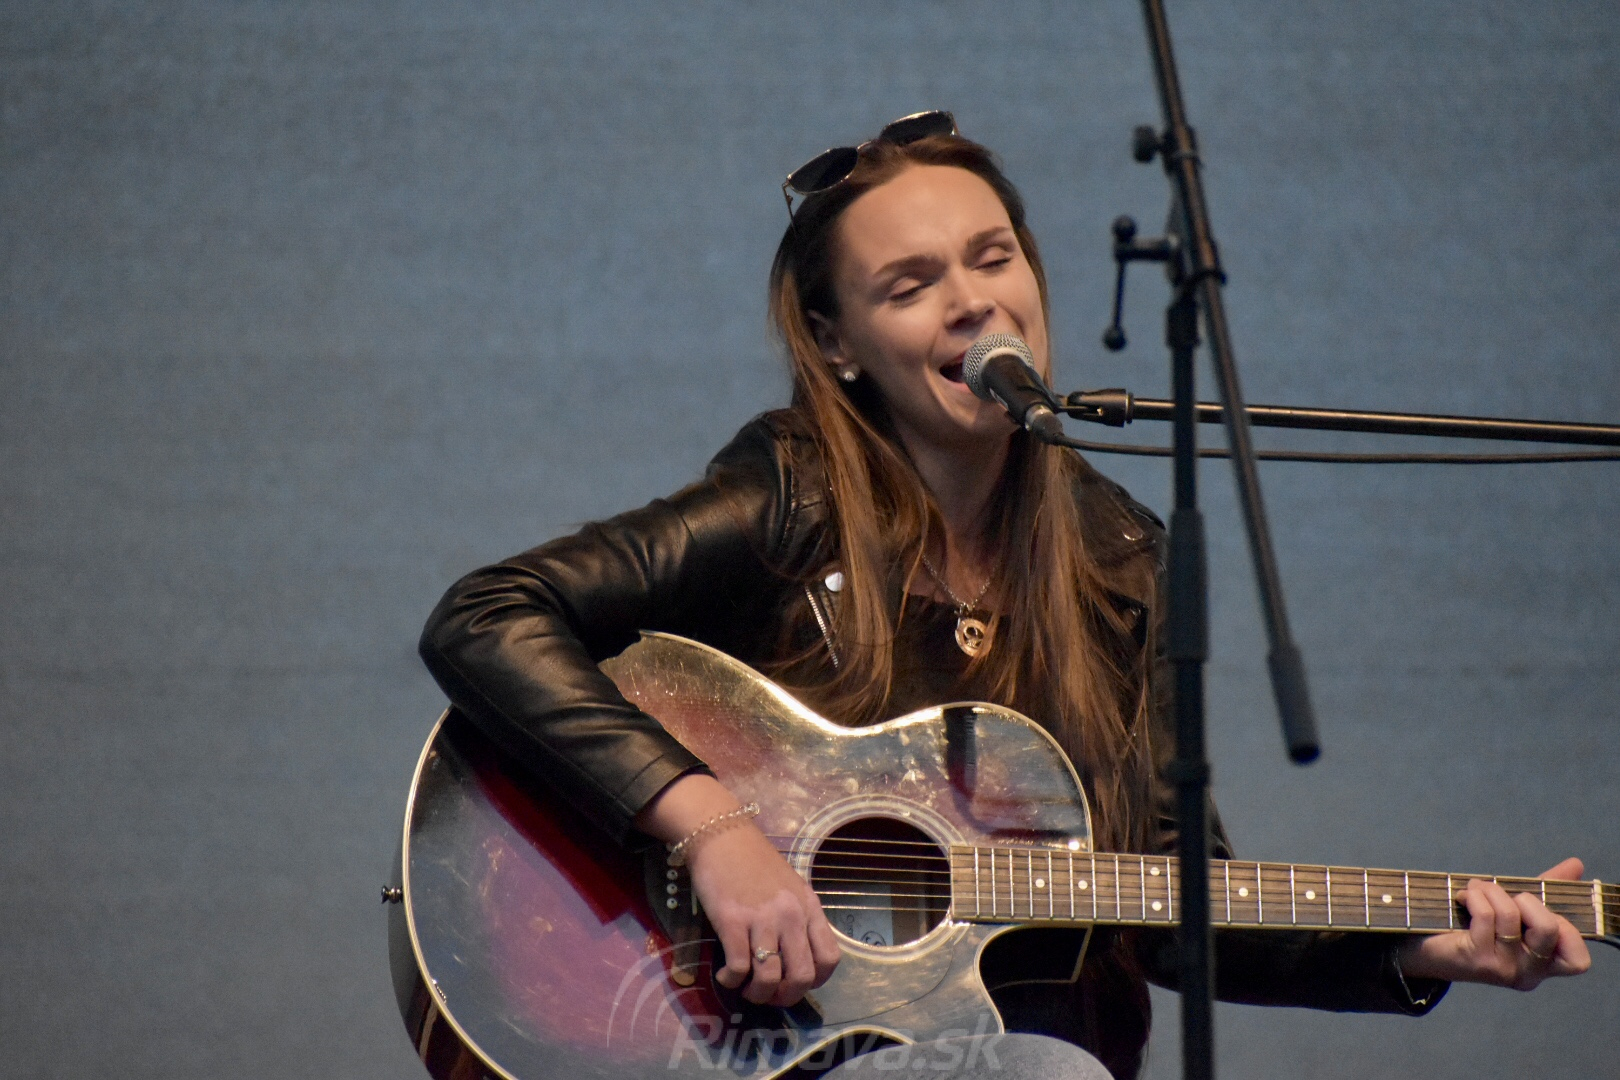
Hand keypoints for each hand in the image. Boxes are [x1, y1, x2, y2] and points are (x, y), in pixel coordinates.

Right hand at [635, 773, 839, 1006]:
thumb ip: (798, 918)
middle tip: (769, 995)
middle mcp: (791, 915)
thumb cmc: (754, 861)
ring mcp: (762, 919)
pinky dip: (731, 980)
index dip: (815, 981)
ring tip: (745, 988)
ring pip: (769, 978)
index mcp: (810, 907)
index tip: (795, 983)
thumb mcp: (789, 887)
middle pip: (802, 977)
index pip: (830, 959)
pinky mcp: (732, 921)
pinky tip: (725, 974)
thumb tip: (793, 958)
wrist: (721, 835)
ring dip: (757, 994)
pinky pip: (738, 968)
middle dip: (785, 996)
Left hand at [1397, 857, 1592, 989]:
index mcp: (1545, 965)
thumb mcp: (1516, 908)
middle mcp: (1529, 973)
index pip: (1577, 961)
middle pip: (1549, 929)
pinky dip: (1475, 895)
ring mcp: (1504, 968)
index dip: (1568, 930)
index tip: (1544, 910)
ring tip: (1477, 888)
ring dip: (1492, 890)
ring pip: (1511, 915)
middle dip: (1527, 899)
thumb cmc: (1477, 926)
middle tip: (1506, 896)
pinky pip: (1485, 916)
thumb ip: (1547, 891)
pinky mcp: (1477, 959)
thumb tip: (1576, 864)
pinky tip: (1463, 896)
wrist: (1427, 949)